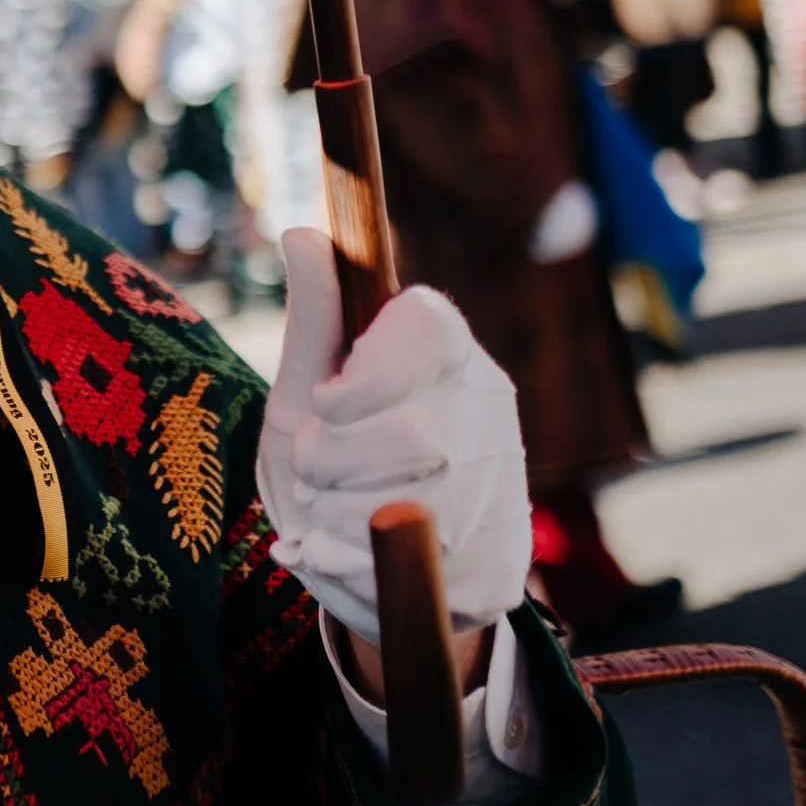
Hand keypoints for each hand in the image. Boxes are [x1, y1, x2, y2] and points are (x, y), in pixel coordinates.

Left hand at [258, 229, 531, 651]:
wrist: (371, 572)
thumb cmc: (330, 461)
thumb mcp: (307, 389)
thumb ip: (315, 320)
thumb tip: (300, 231)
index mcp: (450, 352)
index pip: (427, 328)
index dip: (365, 377)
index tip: (328, 405)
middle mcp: (490, 412)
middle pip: (410, 432)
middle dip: (333, 463)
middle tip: (316, 471)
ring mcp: (504, 492)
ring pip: (411, 509)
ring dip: (335, 520)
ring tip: (328, 515)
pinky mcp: (501, 568)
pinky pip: (414, 574)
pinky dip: (355, 572)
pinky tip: (350, 558)